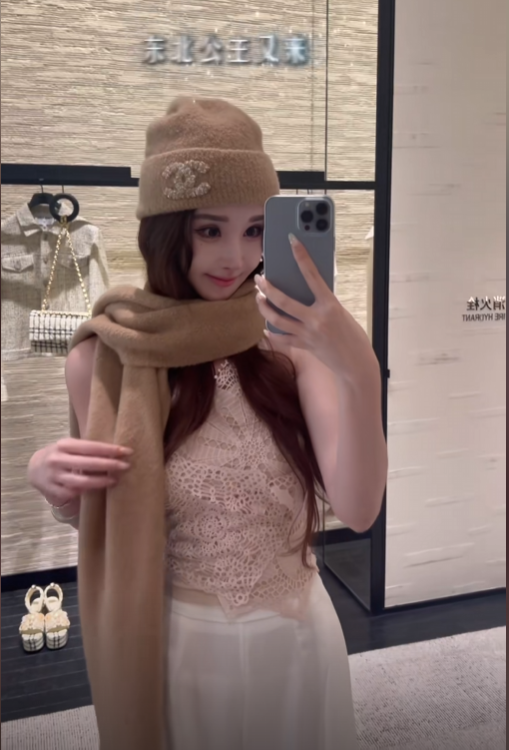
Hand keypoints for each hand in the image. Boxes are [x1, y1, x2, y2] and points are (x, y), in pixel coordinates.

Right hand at [28, 439, 132, 506]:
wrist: (34, 468)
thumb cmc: (60, 455)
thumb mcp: (69, 446)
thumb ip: (86, 448)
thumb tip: (116, 450)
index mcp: (63, 445)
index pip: (91, 446)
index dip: (110, 449)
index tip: (126, 451)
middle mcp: (58, 460)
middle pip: (88, 464)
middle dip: (110, 465)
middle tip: (126, 466)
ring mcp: (55, 476)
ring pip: (82, 481)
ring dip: (101, 481)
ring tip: (115, 480)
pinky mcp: (53, 491)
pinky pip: (75, 493)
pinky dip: (88, 491)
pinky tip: (98, 489)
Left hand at [255, 234, 375, 381]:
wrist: (356, 365)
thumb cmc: (353, 336)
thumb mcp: (341, 312)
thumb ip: (324, 302)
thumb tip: (306, 291)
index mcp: (330, 305)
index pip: (312, 275)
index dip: (301, 256)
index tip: (292, 241)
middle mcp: (316, 319)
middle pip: (283, 300)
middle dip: (267, 288)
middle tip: (259, 279)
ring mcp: (307, 334)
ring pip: (277, 319)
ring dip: (264, 307)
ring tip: (259, 298)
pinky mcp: (303, 346)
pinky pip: (282, 338)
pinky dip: (272, 332)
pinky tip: (265, 327)